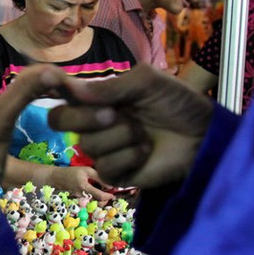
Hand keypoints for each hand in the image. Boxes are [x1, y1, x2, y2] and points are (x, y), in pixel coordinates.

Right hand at [47, 165, 112, 203]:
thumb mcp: (86, 170)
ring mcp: (80, 198)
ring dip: (99, 198)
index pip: (99, 195)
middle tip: (109, 194)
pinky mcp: (78, 199)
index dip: (108, 196)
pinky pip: (88, 200)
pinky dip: (93, 197)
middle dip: (104, 199)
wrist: (57, 177)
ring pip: (93, 201)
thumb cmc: (72, 172)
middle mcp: (82, 195)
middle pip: (97, 201)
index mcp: (84, 187)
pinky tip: (94, 192)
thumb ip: (99, 177)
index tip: (113, 194)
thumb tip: (110, 185)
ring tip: (102, 193)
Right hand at [48, 64, 214, 188]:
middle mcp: (93, 122)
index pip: (61, 92)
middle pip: (59, 120)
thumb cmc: (177, 103)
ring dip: (121, 136)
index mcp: (96, 98)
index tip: (52, 80)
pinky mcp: (115, 174)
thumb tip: (72, 90)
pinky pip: (105, 166)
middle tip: (113, 113)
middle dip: (84, 117)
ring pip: (87, 144)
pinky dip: (129, 156)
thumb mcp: (146, 82)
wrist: (204, 134)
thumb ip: (110, 86)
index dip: (50, 85)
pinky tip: (146, 151)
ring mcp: (103, 149)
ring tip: (144, 133)